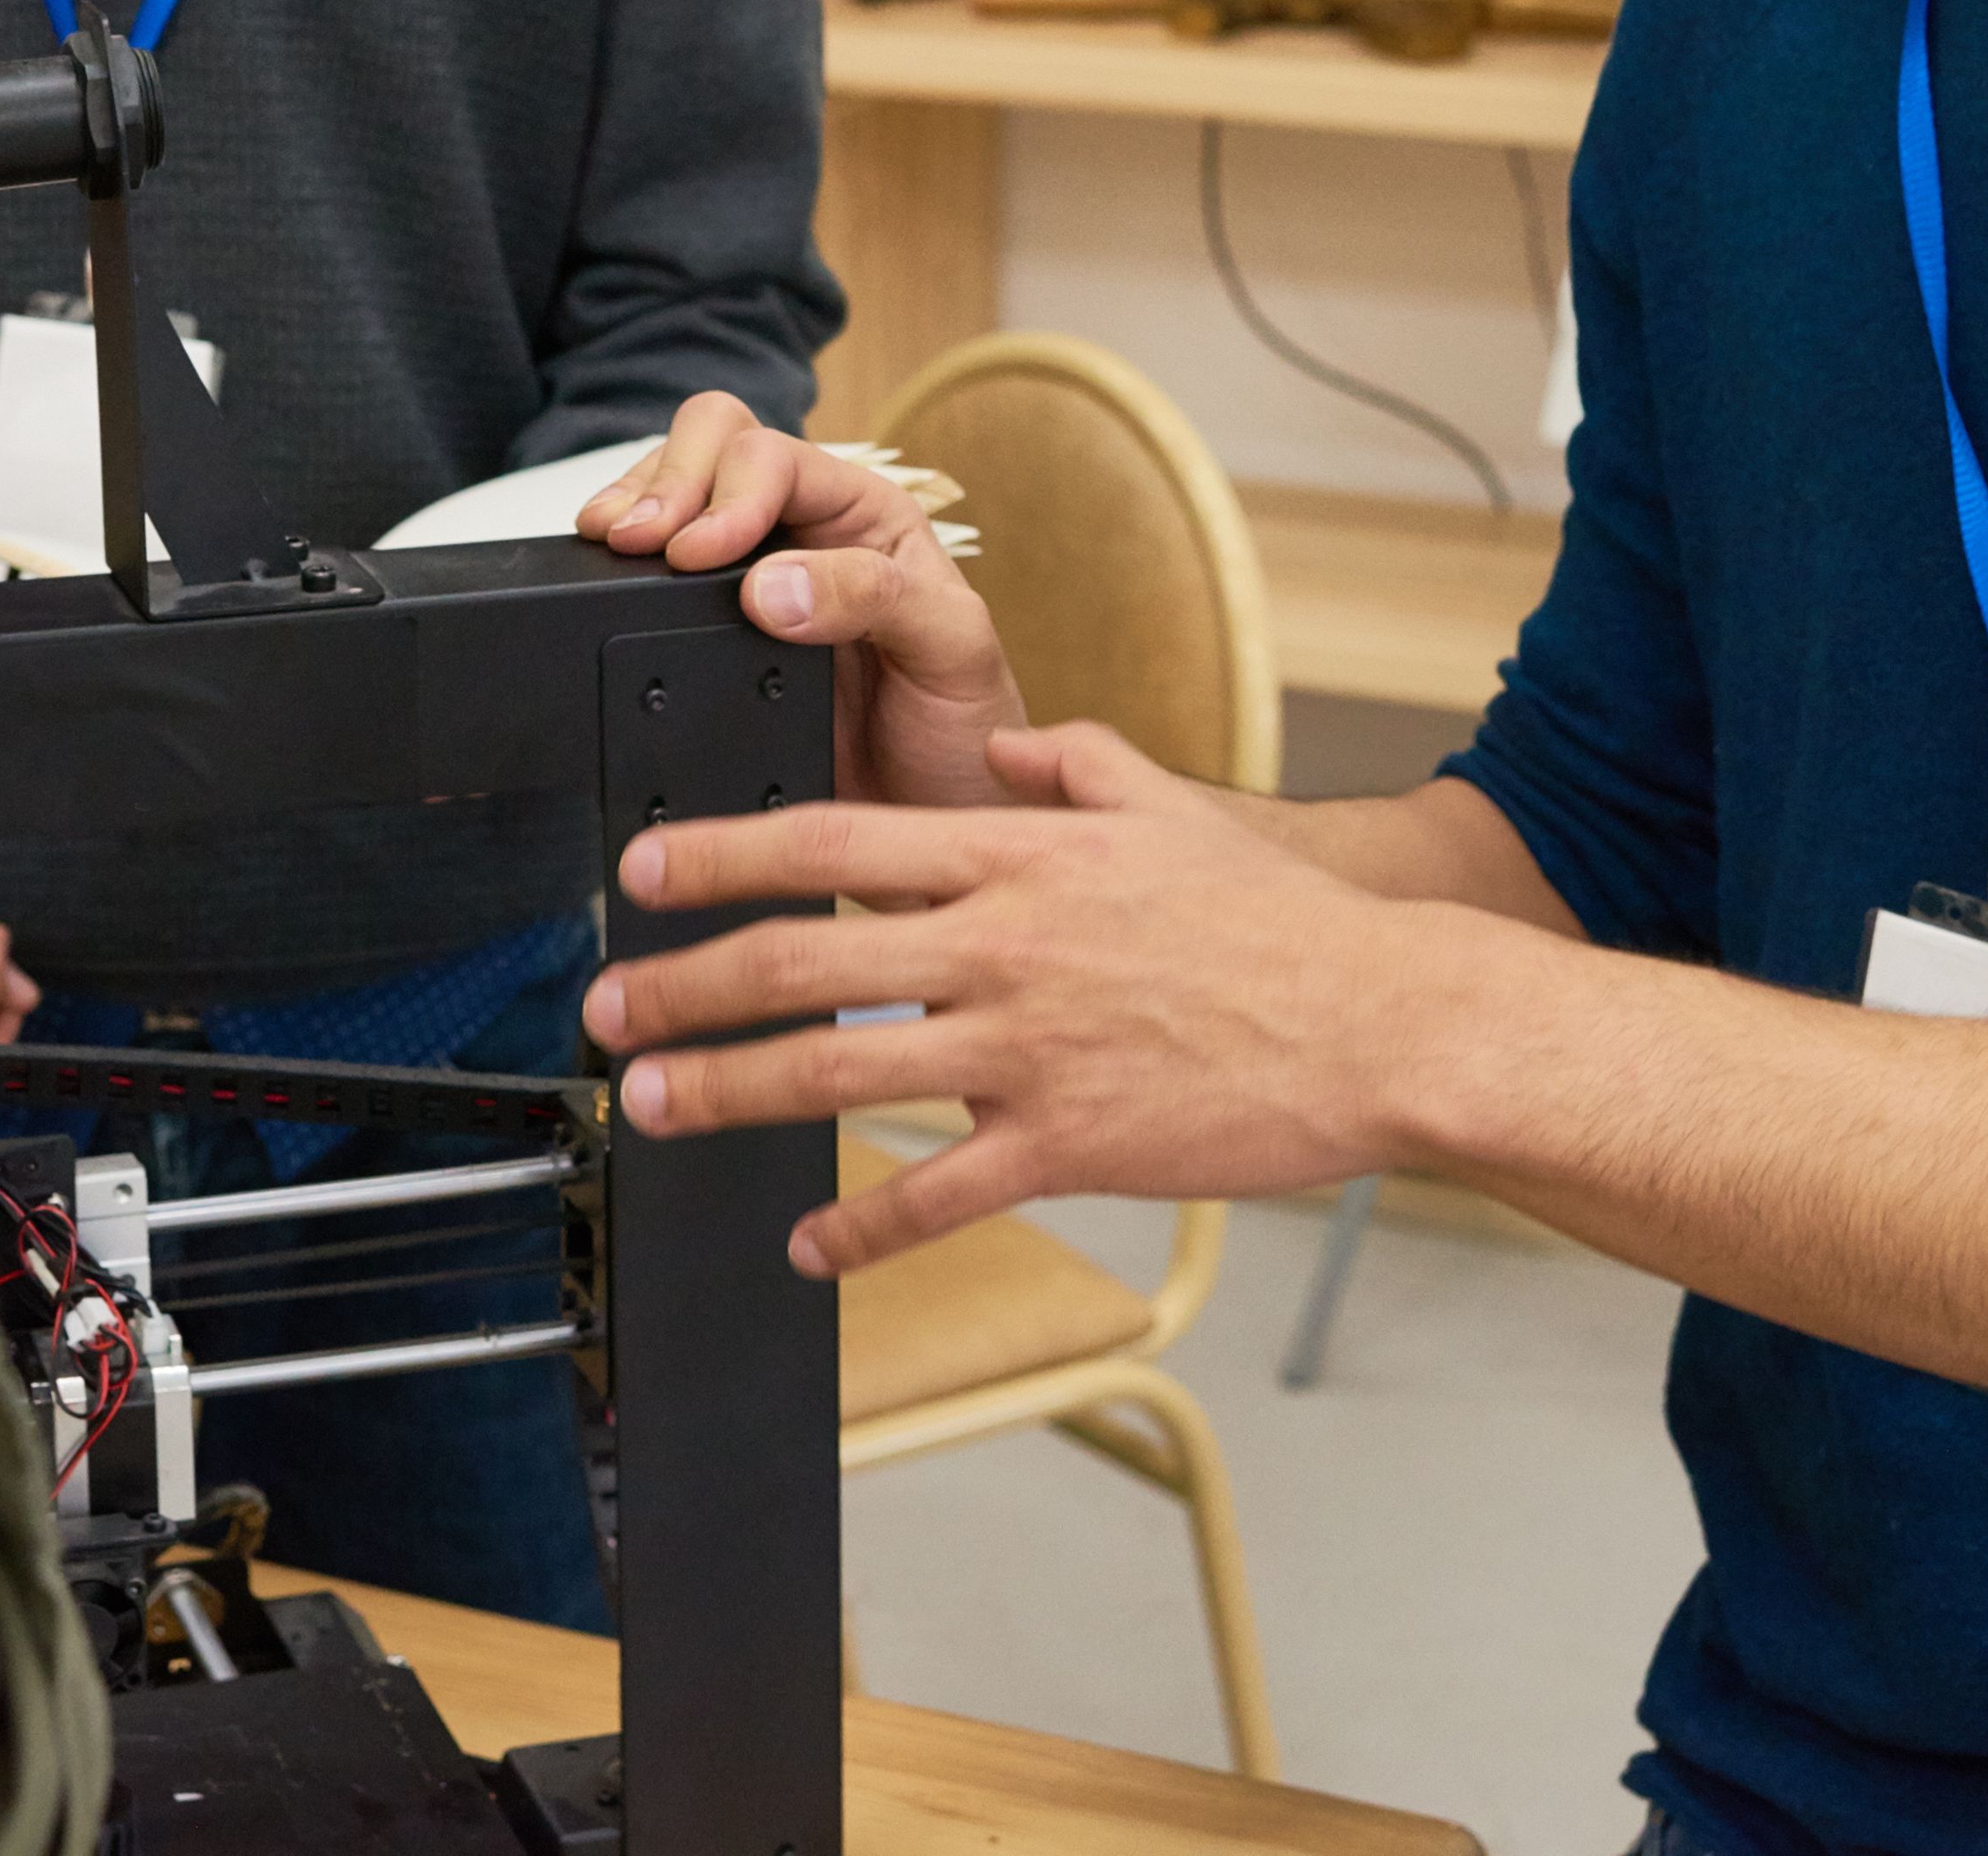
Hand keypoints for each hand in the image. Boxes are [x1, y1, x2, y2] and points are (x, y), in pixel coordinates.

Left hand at [579, 722, 1483, 1276]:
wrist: (1382, 1021)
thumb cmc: (1283, 923)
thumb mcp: (1171, 807)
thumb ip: (1078, 761)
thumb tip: (1015, 740)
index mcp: (1019, 855)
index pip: (833, 838)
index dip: (723, 852)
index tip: (644, 869)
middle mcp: (1003, 944)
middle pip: (803, 955)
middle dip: (683, 982)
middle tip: (605, 1004)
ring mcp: (1029, 1047)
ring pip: (838, 1071)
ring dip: (729, 1090)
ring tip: (654, 1103)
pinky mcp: (1067, 1143)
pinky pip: (936, 1193)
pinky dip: (859, 1228)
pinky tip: (808, 1247)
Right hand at [582, 392, 1031, 815]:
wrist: (931, 821)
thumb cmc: (962, 731)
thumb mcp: (953, 651)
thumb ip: (878, 598)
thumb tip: (769, 585)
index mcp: (865, 516)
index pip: (777, 458)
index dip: (727, 494)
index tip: (696, 553)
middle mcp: (802, 533)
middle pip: (716, 441)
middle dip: (667, 478)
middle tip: (633, 539)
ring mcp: (745, 582)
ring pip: (672, 489)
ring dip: (633, 502)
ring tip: (605, 544)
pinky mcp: (706, 639)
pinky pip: (651, 578)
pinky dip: (616, 565)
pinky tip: (602, 581)